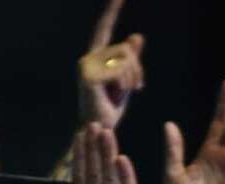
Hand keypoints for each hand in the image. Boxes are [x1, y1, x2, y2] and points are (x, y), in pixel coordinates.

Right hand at [71, 123, 148, 183]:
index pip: (80, 180)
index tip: (80, 137)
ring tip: (104, 133)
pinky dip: (124, 176)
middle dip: (89, 149)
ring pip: (106, 181)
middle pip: (90, 176)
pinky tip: (121, 159)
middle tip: (90, 125)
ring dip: (104, 155)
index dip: (80, 157)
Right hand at [76, 0, 143, 130]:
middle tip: (136, 88)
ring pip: (126, 58)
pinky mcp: (90, 77)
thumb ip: (130, 59)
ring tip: (123, 94)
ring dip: (133, 77)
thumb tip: (136, 37)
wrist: (99, 130)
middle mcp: (87, 59)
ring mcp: (86, 68)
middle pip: (126, 48)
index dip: (112, 10)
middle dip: (137, 68)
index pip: (104, 28)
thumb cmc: (109, 107)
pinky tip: (117, 96)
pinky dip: (127, 84)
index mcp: (95, 58)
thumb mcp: (126, 80)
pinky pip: (121, 71)